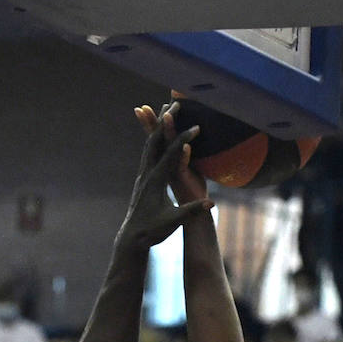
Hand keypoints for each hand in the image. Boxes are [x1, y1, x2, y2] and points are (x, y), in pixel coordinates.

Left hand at [118, 102, 213, 250]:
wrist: (132, 238)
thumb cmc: (153, 230)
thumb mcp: (173, 222)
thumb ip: (191, 211)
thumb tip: (210, 204)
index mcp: (156, 181)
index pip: (172, 155)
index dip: (185, 139)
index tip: (197, 126)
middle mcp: (147, 174)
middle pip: (156, 141)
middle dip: (166, 121)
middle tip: (176, 103)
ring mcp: (143, 175)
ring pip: (149, 144)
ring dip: (157, 126)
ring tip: (164, 110)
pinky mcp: (142, 179)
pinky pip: (148, 152)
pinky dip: (154, 138)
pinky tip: (158, 134)